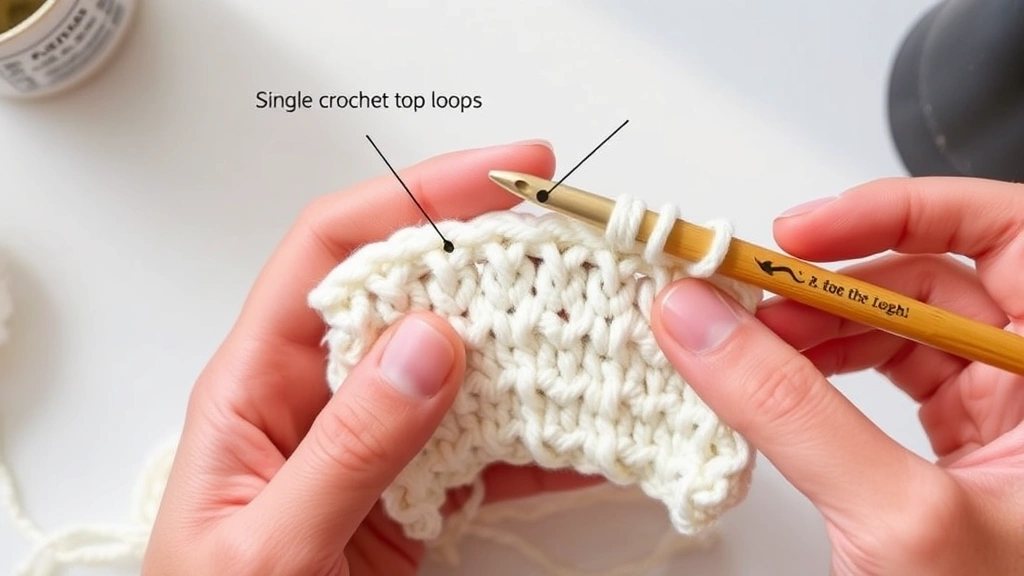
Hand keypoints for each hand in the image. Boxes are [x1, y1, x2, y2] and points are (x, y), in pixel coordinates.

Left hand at [141, 141, 594, 575]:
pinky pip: (492, 445)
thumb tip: (427, 344)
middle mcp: (322, 395)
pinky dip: (549, 436)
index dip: (417, 197)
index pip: (334, 253)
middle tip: (581, 253)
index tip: (504, 176)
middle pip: (416, 293)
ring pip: (468, 364)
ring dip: (537, 347)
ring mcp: (377, 439)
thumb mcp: (265, 551)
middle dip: (500, 264)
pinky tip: (596, 429)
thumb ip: (343, 450)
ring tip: (606, 333)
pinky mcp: (418, 489)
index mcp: (257, 386)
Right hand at [650, 177, 1023, 573]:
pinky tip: (771, 382)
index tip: (804, 234)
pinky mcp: (955, 449)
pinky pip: (883, 376)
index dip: (904, 208)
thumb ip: (790, 411)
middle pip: (934, 275)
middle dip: (829, 281)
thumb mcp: (895, 520)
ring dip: (812, 326)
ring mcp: (1001, 418)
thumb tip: (701, 323)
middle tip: (744, 292)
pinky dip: (819, 370)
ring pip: (899, 325)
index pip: (1008, 232)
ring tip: (741, 345)